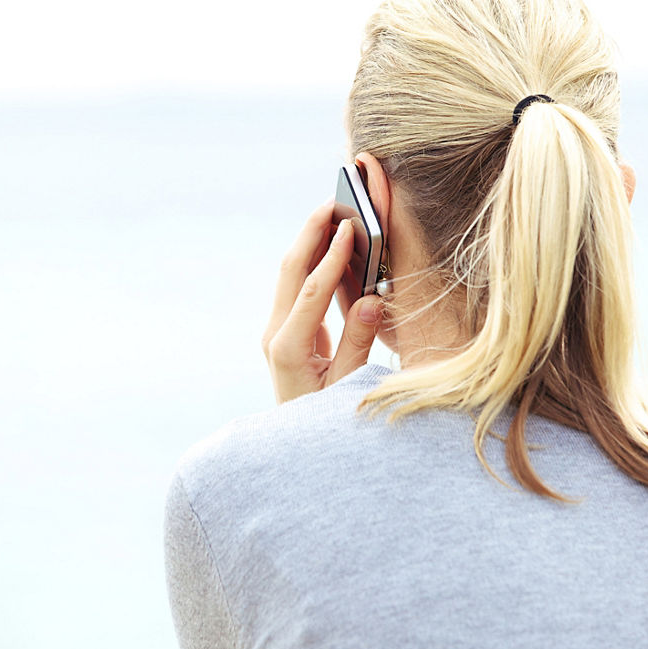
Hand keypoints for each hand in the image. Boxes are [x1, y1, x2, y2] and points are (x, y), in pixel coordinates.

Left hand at [261, 201, 383, 403]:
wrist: (298, 445)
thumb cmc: (326, 420)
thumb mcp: (347, 385)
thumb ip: (358, 342)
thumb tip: (372, 299)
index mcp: (288, 348)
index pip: (311, 291)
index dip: (332, 258)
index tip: (349, 228)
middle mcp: (275, 335)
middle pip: (290, 271)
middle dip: (310, 233)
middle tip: (333, 202)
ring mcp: (276, 332)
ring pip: (290, 275)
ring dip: (309, 242)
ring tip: (332, 212)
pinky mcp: (284, 331)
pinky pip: (297, 287)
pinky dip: (313, 262)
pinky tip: (331, 244)